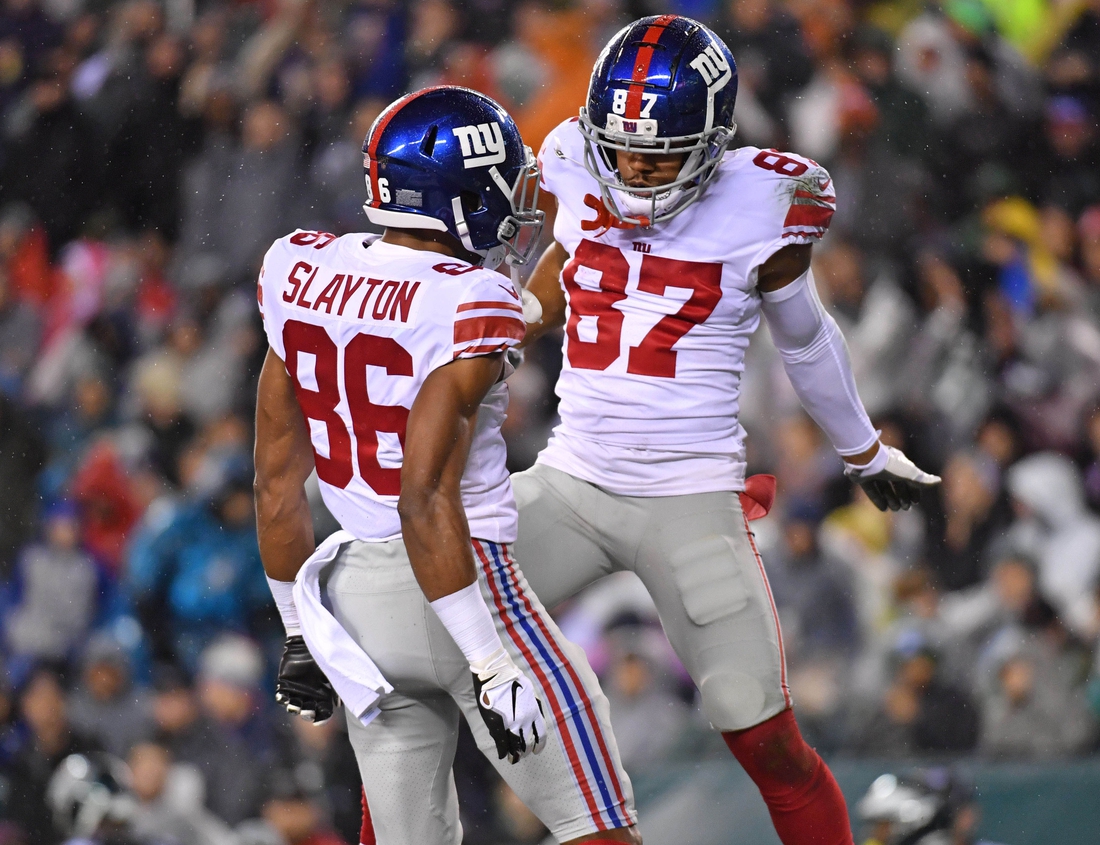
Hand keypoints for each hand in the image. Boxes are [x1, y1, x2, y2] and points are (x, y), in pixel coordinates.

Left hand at [275, 635, 336, 722]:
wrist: (307, 640)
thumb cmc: (322, 655)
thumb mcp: (331, 671)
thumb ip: (336, 686)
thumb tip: (339, 705)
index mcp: (323, 695)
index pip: (323, 713)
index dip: (322, 719)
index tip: (320, 720)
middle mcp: (310, 696)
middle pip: (308, 713)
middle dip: (307, 715)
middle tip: (308, 711)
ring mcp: (296, 691)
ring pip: (293, 708)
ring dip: (294, 708)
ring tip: (294, 705)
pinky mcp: (285, 684)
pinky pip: (281, 697)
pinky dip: (281, 698)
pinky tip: (283, 696)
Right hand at [470, 648, 547, 762]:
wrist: (496, 672)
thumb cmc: (512, 678)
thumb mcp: (530, 691)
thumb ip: (533, 705)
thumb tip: (535, 716)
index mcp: (534, 711)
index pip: (541, 735)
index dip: (539, 745)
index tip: (537, 751)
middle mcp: (525, 719)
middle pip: (528, 743)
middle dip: (526, 751)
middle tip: (522, 755)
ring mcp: (510, 723)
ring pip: (515, 746)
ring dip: (514, 755)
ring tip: (513, 759)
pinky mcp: (496, 723)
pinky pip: (501, 743)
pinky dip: (502, 751)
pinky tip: (502, 755)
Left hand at [844, 445, 940, 511]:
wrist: (866, 460)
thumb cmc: (890, 465)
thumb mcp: (909, 473)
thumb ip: (922, 480)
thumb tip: (938, 481)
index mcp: (899, 462)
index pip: (909, 478)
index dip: (914, 490)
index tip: (916, 502)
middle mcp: (886, 466)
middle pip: (896, 484)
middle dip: (902, 496)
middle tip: (905, 508)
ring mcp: (874, 471)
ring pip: (884, 487)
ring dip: (891, 499)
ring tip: (895, 509)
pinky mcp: (862, 477)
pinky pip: (871, 490)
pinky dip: (878, 499)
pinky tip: (883, 509)